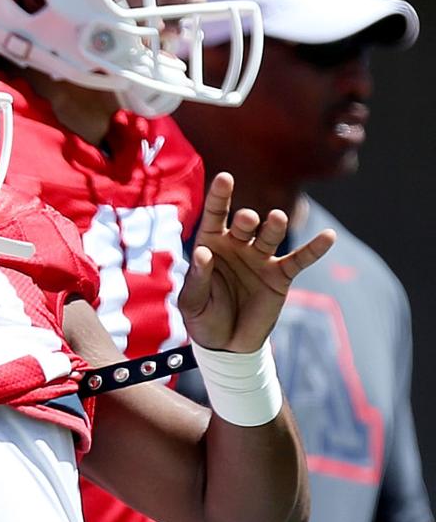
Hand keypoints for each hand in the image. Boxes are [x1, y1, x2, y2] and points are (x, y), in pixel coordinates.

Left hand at [179, 172, 335, 352]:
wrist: (227, 344)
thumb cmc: (202, 318)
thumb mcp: (192, 302)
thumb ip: (198, 278)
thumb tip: (204, 253)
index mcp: (210, 244)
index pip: (214, 215)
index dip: (219, 196)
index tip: (225, 177)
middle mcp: (236, 245)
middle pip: (244, 225)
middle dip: (247, 220)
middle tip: (247, 219)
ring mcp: (260, 258)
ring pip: (270, 236)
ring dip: (274, 226)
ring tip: (276, 219)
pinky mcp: (280, 276)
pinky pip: (300, 260)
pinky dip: (314, 249)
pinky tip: (328, 237)